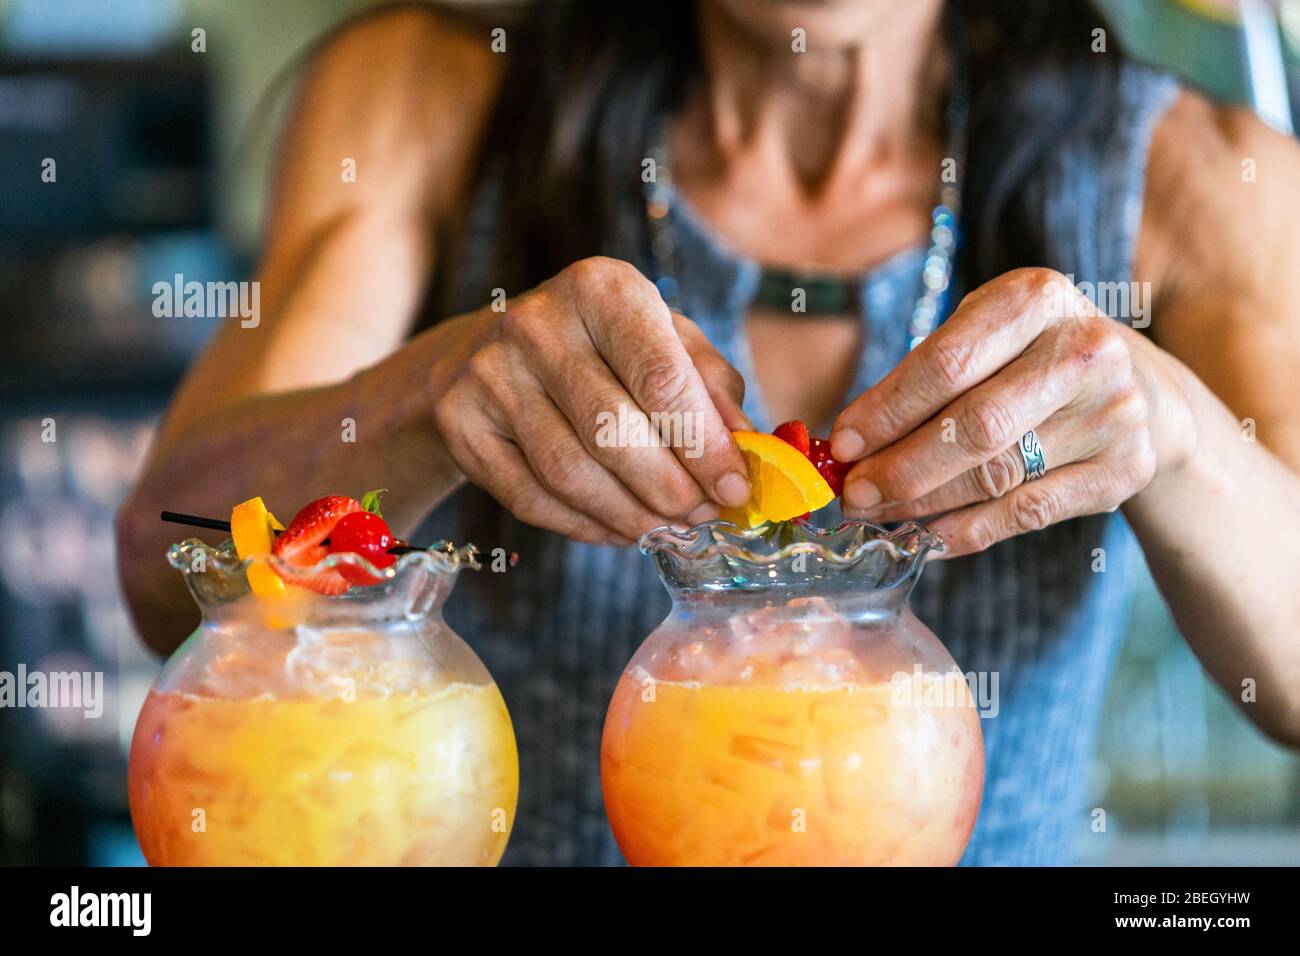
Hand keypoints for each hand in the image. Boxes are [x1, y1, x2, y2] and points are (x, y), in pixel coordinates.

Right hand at [431, 257, 751, 545]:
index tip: (734, 488)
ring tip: (666, 528)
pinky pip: (532, 498)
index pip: (661, 377)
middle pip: (614, 431)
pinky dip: (585, 526)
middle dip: (670, 488)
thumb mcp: (665, 342)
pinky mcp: (460, 422)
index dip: (704, 444)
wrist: (487, 355)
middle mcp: (538, 323)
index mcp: (601, 288)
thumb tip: (748, 452)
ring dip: (630, 515)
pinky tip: (619, 529)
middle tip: (702, 516)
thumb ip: (711, 389)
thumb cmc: (601, 349)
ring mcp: (490, 372)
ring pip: (571, 472)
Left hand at [830, 268, 1195, 556]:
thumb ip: (924, 377)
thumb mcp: (986, 334)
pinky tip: (926, 537)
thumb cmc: (1031, 357)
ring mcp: (1112, 413)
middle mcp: (1085, 350)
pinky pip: (1026, 512)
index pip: (946, 363)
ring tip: (877, 513)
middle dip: (901, 467)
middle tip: (854, 494)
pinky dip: (967, 530)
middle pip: (974, 425)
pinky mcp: (1123, 470)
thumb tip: (848, 445)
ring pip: (996, 475)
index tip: (841, 445)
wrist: (1140, 390)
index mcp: (1037, 298)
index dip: (887, 410)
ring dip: (924, 504)